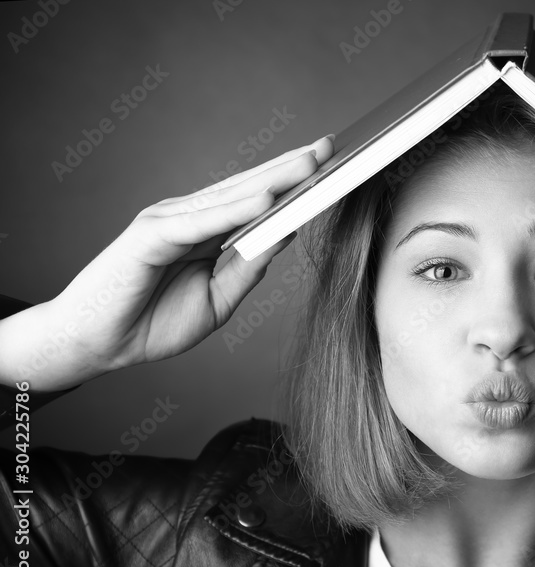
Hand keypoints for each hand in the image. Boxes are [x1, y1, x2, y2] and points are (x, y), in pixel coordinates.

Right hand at [0, 135, 334, 390]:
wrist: (99, 345)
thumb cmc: (151, 321)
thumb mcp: (218, 297)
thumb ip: (249, 265)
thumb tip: (286, 232)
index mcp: (207, 230)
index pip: (256, 198)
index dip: (292, 182)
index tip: (330, 168)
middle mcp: (190, 216)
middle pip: (249, 187)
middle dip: (291, 167)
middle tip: (331, 148)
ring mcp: (169, 221)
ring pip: (231, 195)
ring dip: (273, 177)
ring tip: (311, 162)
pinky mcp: (151, 234)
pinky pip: (202, 221)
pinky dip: (235, 208)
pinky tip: (267, 198)